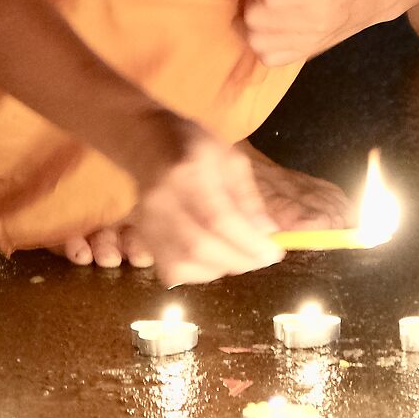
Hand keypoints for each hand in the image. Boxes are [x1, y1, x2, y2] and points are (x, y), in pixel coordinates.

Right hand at [121, 117, 282, 284]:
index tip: (274, 251)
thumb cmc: (194, 147)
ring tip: (241, 255)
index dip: (248, 241)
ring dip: (222, 267)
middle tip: (263, 257)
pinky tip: (216, 258)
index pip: (218, 218)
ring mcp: (148, 222)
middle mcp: (163, 199)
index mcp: (189, 170)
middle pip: (200, 246)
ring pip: (185, 264)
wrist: (146, 144)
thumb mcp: (230, 158)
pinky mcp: (144, 238)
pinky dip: (200, 273)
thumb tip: (268, 234)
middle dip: (240, 259)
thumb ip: (248, 197)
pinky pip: (173, 271)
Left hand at [241, 0, 401, 66]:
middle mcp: (315, 23)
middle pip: (257, 20)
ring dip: (250, 23)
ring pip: (257, 42)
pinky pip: (269, 58)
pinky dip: (260, 43)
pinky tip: (267, 26)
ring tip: (260, 6)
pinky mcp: (306, 54)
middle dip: (251, 0)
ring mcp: (310, 42)